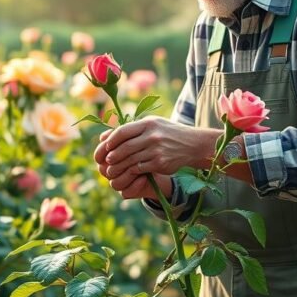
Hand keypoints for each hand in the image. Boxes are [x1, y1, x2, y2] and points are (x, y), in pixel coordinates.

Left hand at [93, 117, 212, 196]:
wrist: (192, 144)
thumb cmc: (167, 133)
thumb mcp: (152, 124)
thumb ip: (130, 129)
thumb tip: (104, 137)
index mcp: (148, 124)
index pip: (123, 131)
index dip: (111, 140)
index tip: (106, 146)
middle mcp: (152, 136)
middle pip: (125, 147)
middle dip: (113, 155)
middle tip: (106, 161)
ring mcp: (156, 150)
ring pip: (130, 160)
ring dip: (119, 166)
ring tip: (112, 170)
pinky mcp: (160, 163)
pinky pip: (140, 168)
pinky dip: (131, 171)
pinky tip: (127, 172)